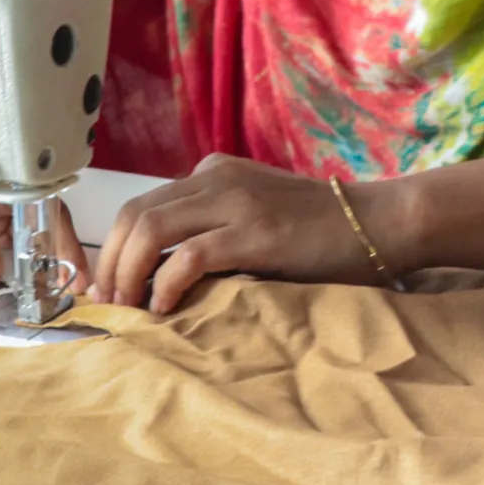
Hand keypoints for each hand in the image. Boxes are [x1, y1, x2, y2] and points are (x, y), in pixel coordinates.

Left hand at [90, 153, 400, 314]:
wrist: (378, 222)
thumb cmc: (320, 232)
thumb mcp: (255, 216)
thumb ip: (214, 228)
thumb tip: (159, 276)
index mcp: (212, 172)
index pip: (140, 206)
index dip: (112, 251)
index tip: (105, 292)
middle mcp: (216, 178)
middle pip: (134, 215)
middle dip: (109, 265)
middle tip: (107, 308)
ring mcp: (235, 202)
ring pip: (150, 230)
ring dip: (128, 275)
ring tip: (128, 312)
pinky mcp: (254, 232)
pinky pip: (188, 256)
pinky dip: (166, 285)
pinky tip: (166, 309)